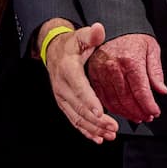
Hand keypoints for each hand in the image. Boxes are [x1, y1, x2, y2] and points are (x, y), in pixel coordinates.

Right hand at [45, 22, 118, 142]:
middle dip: (96, 120)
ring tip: (109, 135)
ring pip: (77, 118)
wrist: (53, 52)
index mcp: (68, 70)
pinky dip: (86, 131)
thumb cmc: (71, 45)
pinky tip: (98, 138)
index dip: (89, 102)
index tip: (101, 113)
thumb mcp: (80, 36)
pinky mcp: (64, 105)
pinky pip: (74, 121)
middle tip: (113, 127)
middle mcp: (62, 87)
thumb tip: (99, 29)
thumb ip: (91, 35)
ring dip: (93, 129)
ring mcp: (62, 98)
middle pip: (79, 108)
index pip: (79, 88)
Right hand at [86, 33, 166, 123]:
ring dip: (126, 113)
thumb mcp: (151, 48)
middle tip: (147, 116)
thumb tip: (162, 90)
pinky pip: (102, 98)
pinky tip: (122, 111)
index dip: (149, 105)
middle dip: (139, 112)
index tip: (155, 112)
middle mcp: (114, 67)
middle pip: (127, 99)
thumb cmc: (134, 37)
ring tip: (137, 117)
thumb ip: (156, 71)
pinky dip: (112, 108)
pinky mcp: (92, 75)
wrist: (114, 26)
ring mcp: (101, 72)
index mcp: (131, 60)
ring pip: (114, 102)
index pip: (141, 91)